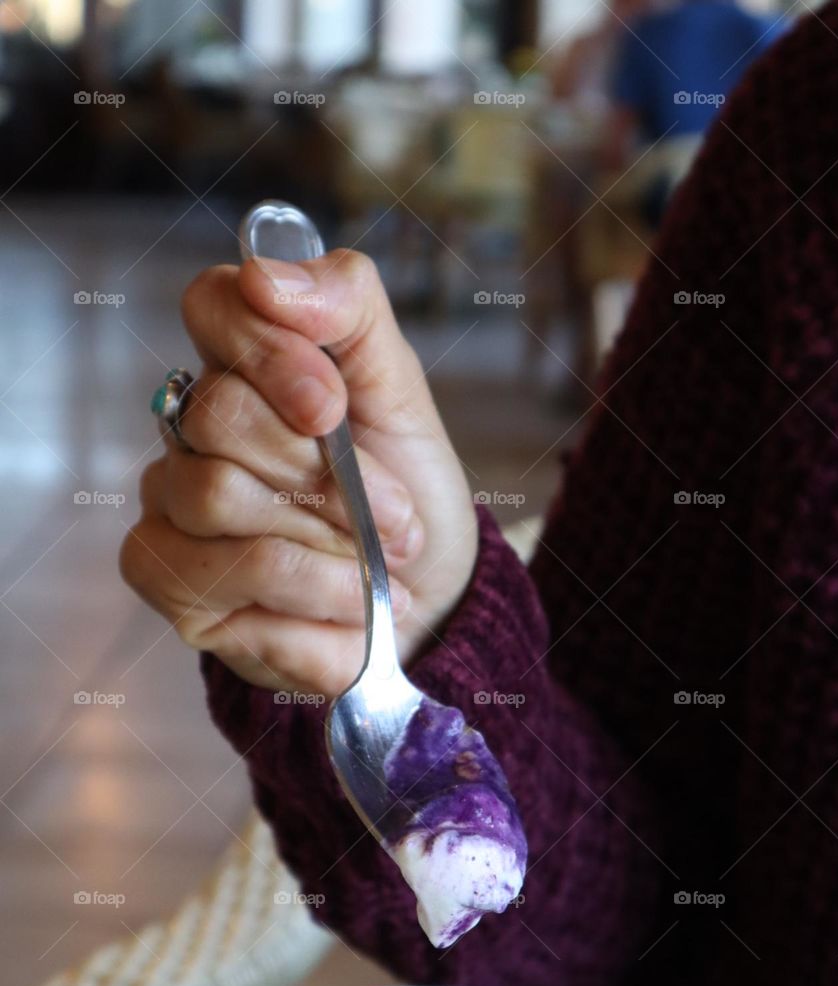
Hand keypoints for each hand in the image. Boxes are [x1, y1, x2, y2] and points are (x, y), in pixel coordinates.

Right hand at [120, 251, 477, 697]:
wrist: (426, 591)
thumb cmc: (405, 485)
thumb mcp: (400, 390)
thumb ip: (349, 310)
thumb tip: (266, 275)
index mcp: (241, 364)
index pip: (212, 307)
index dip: (274, 353)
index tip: (334, 407)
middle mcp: (188, 431)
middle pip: (220, 415)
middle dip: (329, 473)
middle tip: (398, 517)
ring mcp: (169, 505)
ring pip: (218, 498)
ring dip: (330, 543)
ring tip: (381, 568)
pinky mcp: (169, 581)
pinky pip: (229, 580)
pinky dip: (314, 602)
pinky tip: (349, 615)